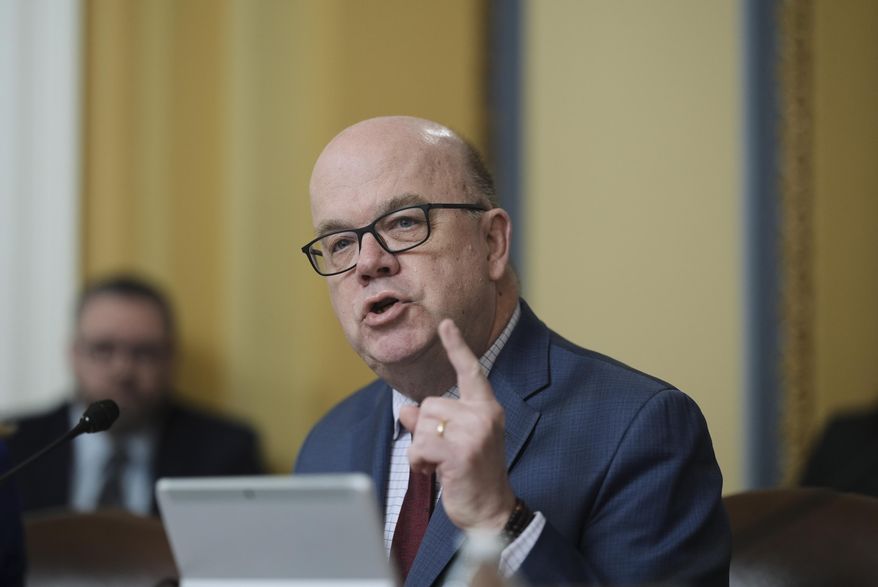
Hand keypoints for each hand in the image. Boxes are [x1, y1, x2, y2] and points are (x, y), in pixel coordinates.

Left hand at [399, 319, 515, 530]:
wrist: (490, 512)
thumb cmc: (472, 475)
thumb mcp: (455, 442)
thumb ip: (433, 421)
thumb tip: (408, 409)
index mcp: (487, 408)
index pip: (470, 371)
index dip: (457, 347)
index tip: (446, 324)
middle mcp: (484, 415)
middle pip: (430, 404)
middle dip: (426, 431)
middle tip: (444, 455)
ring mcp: (475, 433)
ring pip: (422, 424)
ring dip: (421, 449)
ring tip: (441, 466)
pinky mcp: (461, 453)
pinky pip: (420, 446)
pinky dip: (418, 462)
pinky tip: (434, 474)